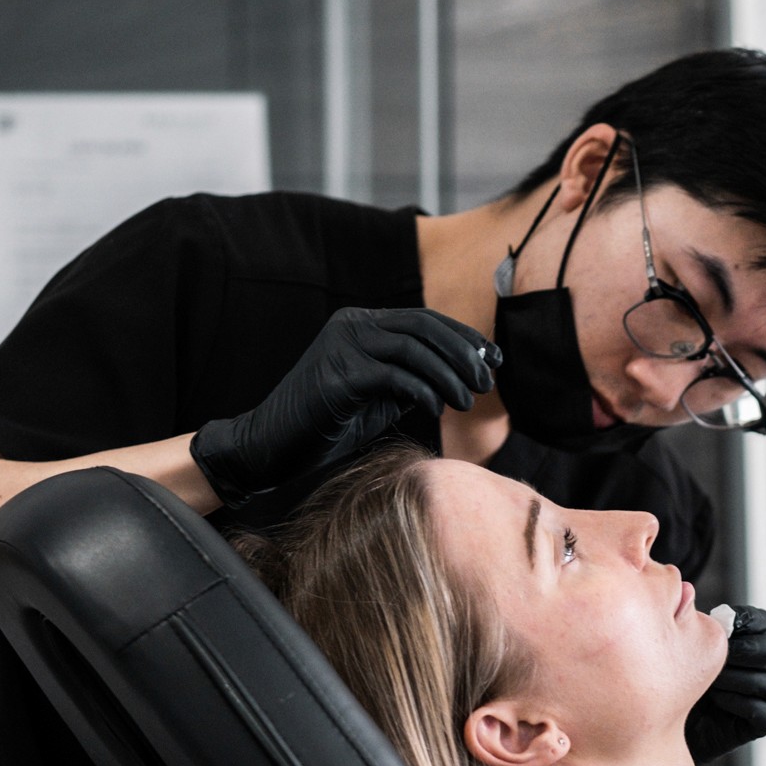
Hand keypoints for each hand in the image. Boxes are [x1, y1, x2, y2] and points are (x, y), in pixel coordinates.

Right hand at [191, 307, 499, 507]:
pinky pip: (393, 376)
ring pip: (413, 349)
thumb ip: (416, 377)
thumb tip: (470, 371)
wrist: (273, 446)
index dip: (463, 338)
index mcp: (363, 324)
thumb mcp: (382, 396)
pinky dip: (422, 391)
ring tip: (466, 400)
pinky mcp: (337, 375)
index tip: (492, 360)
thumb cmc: (331, 424)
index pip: (424, 320)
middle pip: (423, 327)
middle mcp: (352, 325)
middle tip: (484, 383)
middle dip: (462, 354)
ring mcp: (341, 346)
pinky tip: (436, 408)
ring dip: (448, 375)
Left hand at [685, 606, 765, 765]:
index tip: (726, 623)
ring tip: (714, 680)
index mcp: (754, 642)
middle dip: (760, 651)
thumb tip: (687, 593)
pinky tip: (717, 699)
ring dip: (745, 679)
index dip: (753, 621)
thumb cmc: (676, 679)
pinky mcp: (761, 725)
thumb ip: (691, 622)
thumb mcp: (682, 646)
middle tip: (729, 652)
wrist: (663, 718)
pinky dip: (742, 704)